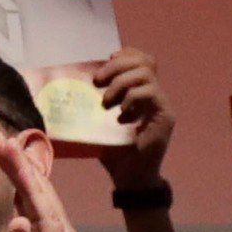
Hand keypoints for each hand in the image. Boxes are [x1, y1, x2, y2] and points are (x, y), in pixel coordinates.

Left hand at [0, 131, 96, 231]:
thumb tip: (15, 222)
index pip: (32, 202)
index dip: (18, 176)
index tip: (2, 153)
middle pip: (37, 191)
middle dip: (18, 163)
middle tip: (0, 137)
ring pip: (41, 195)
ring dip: (22, 168)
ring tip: (5, 143)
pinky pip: (45, 213)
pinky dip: (33, 190)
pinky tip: (21, 171)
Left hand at [90, 48, 172, 178]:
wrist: (129, 177)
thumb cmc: (112, 150)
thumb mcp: (97, 120)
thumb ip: (92, 101)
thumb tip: (65, 84)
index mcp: (140, 91)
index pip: (142, 59)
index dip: (126, 54)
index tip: (107, 60)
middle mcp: (154, 94)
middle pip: (144, 61)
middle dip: (117, 65)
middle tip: (98, 81)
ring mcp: (161, 104)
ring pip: (146, 74)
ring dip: (121, 83)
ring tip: (107, 101)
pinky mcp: (165, 116)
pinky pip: (151, 93)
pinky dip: (132, 97)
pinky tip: (121, 114)